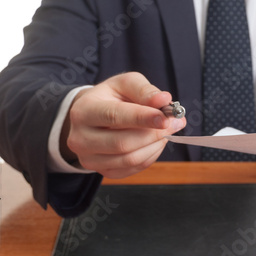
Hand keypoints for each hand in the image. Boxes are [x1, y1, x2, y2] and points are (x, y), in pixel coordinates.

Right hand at [60, 72, 185, 178]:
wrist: (93, 117)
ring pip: (130, 159)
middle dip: (154, 133)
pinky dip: (151, 155)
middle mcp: (80, 138)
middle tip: (175, 122)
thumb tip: (163, 100)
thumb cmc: (111, 97)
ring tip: (166, 130)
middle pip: (123, 143)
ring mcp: (89, 159)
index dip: (143, 118)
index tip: (166, 118)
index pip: (115, 116)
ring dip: (156, 145)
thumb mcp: (125, 84)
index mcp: (84, 111)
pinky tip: (155, 141)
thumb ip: (144, 90)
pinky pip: (134, 168)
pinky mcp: (103, 171)